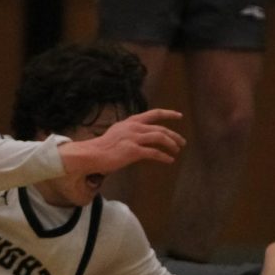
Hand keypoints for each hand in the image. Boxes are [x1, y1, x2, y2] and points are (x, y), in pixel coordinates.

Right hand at [62, 108, 185, 174]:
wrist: (91, 155)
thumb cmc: (102, 148)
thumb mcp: (117, 133)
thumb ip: (129, 132)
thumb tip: (140, 137)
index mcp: (130, 122)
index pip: (153, 114)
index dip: (168, 114)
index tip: (179, 116)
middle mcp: (133, 127)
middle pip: (160, 128)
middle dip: (174, 135)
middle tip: (182, 142)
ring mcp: (133, 138)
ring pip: (160, 138)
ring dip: (171, 144)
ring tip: (177, 150)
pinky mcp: (133, 151)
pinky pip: (154, 153)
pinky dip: (164, 156)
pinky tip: (169, 160)